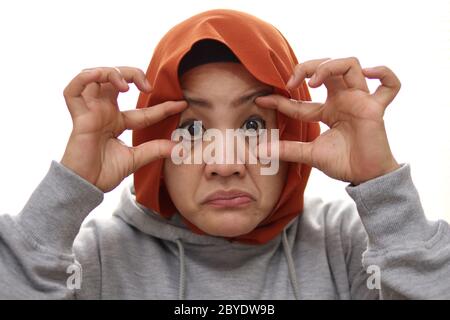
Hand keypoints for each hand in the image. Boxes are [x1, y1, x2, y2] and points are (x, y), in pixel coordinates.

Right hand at [61, 66, 186, 191]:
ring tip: (127, 86)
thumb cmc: (104, 174)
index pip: (143, 109)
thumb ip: (155, 150)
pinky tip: (101, 78)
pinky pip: (73, 90)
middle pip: (115, 80)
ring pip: (95, 77)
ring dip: (112, 73)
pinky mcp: (79, 117)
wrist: (87, 187)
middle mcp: (103, 113)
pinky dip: (86, 77)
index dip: (163, 106)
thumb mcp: (136, 159)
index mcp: (116, 122)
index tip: (182, 104)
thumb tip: (180, 148)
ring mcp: (90, 113)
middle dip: (133, 74)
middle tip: (149, 87)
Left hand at [255, 57, 400, 184]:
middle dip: (307, 67)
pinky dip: (383, 73)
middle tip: (291, 82)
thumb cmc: (343, 163)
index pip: (300, 100)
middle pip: (327, 68)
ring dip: (330, 66)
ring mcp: (360, 101)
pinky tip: (369, 73)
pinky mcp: (375, 109)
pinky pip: (390, 86)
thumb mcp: (310, 154)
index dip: (279, 100)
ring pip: (350, 65)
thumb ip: (287, 150)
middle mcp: (343, 100)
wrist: (365, 178)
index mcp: (327, 110)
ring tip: (314, 81)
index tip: (262, 100)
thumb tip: (259, 151)